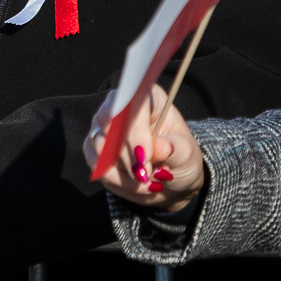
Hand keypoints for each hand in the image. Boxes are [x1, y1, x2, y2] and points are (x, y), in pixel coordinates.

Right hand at [82, 85, 203, 210]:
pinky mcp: (94, 146)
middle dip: (128, 156)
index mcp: (148, 96)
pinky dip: (117, 180)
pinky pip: (97, 165)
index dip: (136, 130)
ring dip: (125, 172)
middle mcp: (121, 105)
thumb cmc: (180, 156)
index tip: (145, 158)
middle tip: (147, 176)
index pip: (133, 103)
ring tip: (147, 181)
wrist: (170, 175)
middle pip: (111, 123)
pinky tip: (136, 185)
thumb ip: (175, 149)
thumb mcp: (186, 153)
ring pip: (101, 147)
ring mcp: (103, 125)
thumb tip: (160, 147)